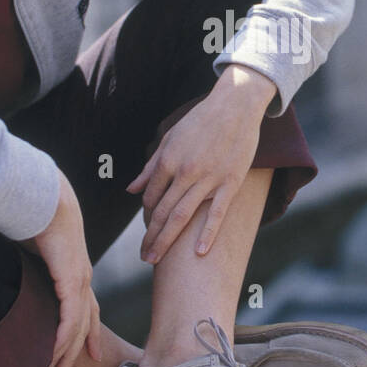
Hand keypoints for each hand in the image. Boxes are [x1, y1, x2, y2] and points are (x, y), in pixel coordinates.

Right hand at [22, 168, 102, 366]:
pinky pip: (69, 318)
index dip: (86, 332)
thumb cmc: (35, 215)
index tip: (87, 353)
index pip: (85, 308)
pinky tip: (54, 355)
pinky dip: (61, 339)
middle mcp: (83, 278)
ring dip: (65, 353)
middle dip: (74, 352)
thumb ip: (23, 265)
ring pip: (77, 327)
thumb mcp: (30, 248)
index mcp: (75, 270)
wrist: (46, 196)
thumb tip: (5, 270)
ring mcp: (80, 280)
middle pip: (84, 324)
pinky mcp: (72, 280)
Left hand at [126, 75, 265, 264]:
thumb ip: (150, 166)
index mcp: (168, 160)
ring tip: (155, 260)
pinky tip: (199, 253)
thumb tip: (131, 190)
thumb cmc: (200, 121)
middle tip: (144, 258)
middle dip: (150, 237)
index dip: (147, 215)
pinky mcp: (230, 183)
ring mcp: (208, 179)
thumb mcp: (170, 139)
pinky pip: (216, 213)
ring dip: (166, 240)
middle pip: (162, 212)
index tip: (147, 229)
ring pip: (182, 216)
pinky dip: (207, 234)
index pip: (150, 196)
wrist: (235, 106)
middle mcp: (185, 172)